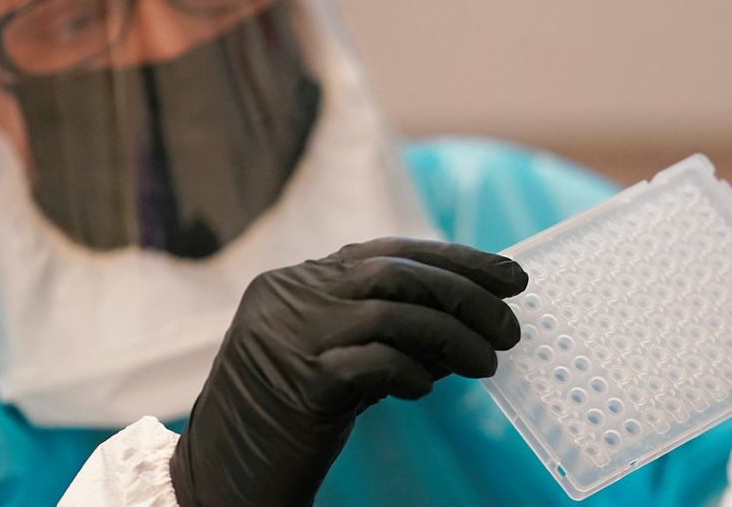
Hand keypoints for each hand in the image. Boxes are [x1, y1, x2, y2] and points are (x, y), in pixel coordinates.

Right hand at [168, 238, 526, 506]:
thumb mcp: (334, 358)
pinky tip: (428, 388)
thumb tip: (470, 316)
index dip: (454, 259)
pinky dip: (412, 372)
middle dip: (464, 293)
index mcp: (295, 281)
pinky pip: (375, 363)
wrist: (221, 480)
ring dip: (452, 337)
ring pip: (391, 312)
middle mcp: (288, 296)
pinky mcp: (299, 383)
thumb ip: (385, 330)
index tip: (509, 275)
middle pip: (394, 272)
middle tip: (510, 326)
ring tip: (488, 363)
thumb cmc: (287, 420)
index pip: (387, 252)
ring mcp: (288, 336)